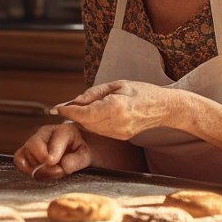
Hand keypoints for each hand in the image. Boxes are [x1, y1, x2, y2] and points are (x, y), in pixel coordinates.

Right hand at [12, 123, 92, 180]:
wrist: (78, 146)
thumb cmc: (82, 150)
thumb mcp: (86, 154)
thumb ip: (76, 160)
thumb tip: (62, 166)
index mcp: (62, 130)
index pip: (53, 141)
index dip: (51, 155)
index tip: (52, 163)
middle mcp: (44, 134)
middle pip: (33, 145)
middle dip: (41, 162)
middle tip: (53, 170)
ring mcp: (34, 142)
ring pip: (24, 153)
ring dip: (34, 167)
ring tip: (47, 172)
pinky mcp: (27, 151)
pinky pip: (19, 159)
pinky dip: (24, 168)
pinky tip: (35, 173)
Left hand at [55, 80, 176, 140]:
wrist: (165, 109)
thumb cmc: (143, 92)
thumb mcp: (118, 85)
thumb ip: (94, 93)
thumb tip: (75, 101)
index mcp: (115, 108)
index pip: (83, 113)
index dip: (67, 111)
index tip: (56, 109)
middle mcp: (115, 124)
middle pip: (84, 123)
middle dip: (73, 116)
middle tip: (63, 108)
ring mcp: (118, 133)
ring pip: (90, 129)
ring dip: (81, 120)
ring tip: (76, 110)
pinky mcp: (120, 137)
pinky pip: (99, 131)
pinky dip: (92, 124)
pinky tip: (91, 116)